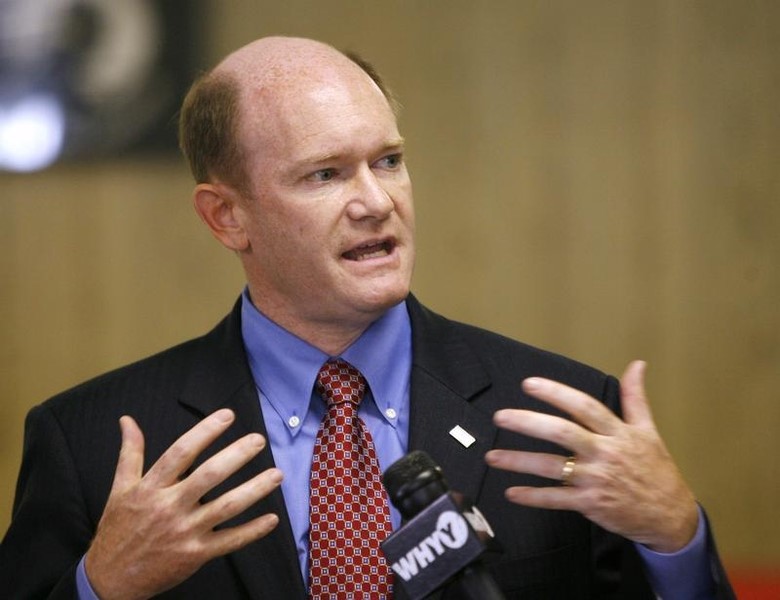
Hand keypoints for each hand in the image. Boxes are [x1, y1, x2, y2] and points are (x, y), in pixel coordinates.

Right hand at [84, 409, 282, 599]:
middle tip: (259, 440)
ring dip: (255, 490)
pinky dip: (252, 531)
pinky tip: (272, 519)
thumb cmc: (117, 530)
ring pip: (226, 507)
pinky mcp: (196, 555)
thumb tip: (127, 420)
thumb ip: (130, 453)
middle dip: (236, 456)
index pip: (180, 452)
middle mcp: (169, 508)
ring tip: (277, 474)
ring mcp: (185, 532)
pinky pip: (230, 541)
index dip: (204, 432)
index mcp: (151, 488)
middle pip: (208, 476)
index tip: (227, 415)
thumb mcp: (119, 489)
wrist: (111, 580)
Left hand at [485, 361, 697, 552]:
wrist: (671, 515)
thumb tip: (637, 364)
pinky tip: (512, 493)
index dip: (556, 393)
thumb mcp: (648, 430)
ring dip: (520, 462)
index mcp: (616, 432)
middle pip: (562, 433)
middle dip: (529, 423)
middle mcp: (604, 453)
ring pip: (552, 467)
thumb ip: (635, 397)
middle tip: (500, 417)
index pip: (583, 406)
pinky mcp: (591, 503)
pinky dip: (533, 497)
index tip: (529, 384)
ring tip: (492, 456)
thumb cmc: (657, 470)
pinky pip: (556, 499)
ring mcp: (596, 479)